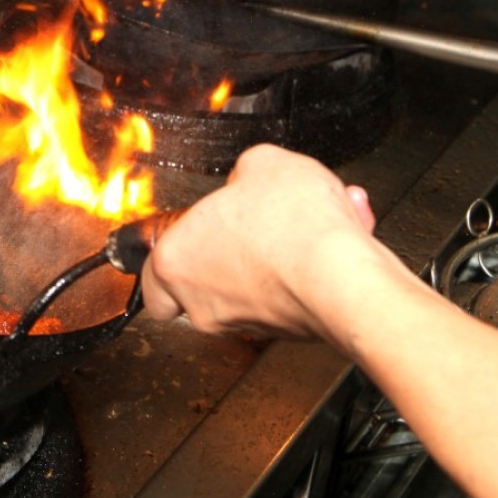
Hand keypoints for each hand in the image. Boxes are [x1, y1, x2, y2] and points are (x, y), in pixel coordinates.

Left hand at [139, 144, 378, 347]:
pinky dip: (311, 269)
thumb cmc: (294, 228)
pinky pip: (293, 295)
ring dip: (282, 253)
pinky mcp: (285, 334)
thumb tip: (252, 179)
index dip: (177, 249)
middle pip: (203, 280)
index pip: (153, 273)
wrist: (344, 278)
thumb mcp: (263, 163)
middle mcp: (201, 302)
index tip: (194, 235)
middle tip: (255, 227)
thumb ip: (245, 172)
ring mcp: (242, 323)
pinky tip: (336, 240)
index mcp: (176, 260)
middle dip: (234, 251)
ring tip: (312, 223)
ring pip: (253, 287)